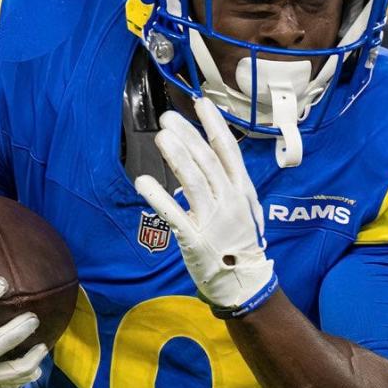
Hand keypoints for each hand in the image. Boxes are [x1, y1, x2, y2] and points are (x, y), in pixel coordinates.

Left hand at [135, 98, 277, 316]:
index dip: (214, 125)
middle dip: (188, 136)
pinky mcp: (196, 239)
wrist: (245, 284)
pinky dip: (158, 196)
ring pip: (193, 181)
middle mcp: (230, 201)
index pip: (228, 151)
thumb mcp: (244, 211)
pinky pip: (174, 214)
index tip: (200, 103)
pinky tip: (143, 181)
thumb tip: (203, 166)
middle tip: (168, 118)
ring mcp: (214, 220)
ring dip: (176, 156)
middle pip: (207, 161)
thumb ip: (227, 187)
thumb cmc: (240, 246)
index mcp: (243, 191)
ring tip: (160, 137)